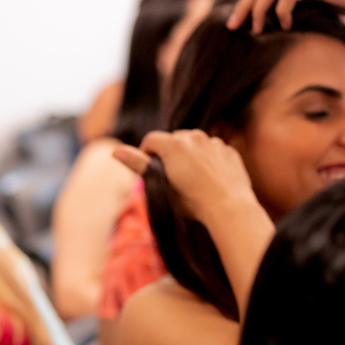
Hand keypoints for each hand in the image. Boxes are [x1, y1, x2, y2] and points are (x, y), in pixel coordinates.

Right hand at [113, 130, 256, 227]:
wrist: (229, 207)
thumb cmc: (190, 200)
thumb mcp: (159, 184)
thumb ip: (138, 165)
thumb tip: (114, 151)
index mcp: (174, 144)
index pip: (151, 139)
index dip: (147, 153)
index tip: (152, 170)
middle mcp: (194, 136)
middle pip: (173, 139)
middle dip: (169, 153)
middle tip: (172, 176)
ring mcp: (214, 142)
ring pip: (194, 143)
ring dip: (189, 155)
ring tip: (192, 178)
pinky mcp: (229, 150)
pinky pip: (213, 150)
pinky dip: (208, 160)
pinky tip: (210, 178)